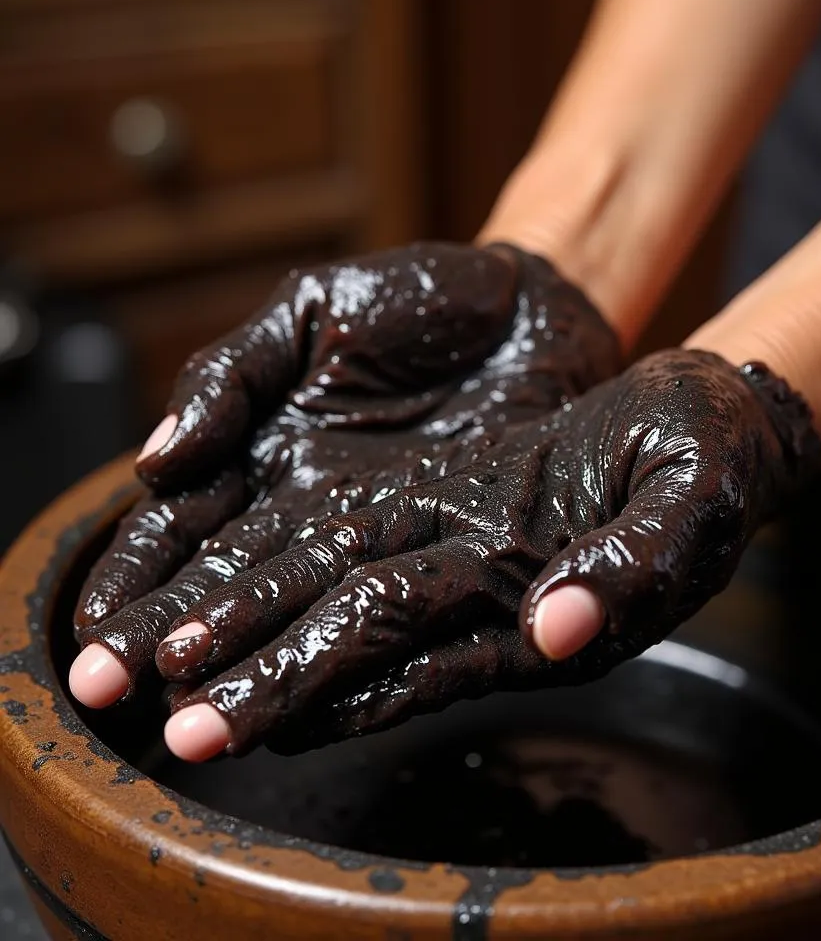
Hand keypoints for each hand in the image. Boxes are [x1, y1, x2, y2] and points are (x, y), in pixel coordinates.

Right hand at [68, 242, 619, 706]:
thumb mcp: (313, 309)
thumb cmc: (420, 298)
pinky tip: (313, 706)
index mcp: (268, 451)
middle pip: (227, 582)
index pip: (184, 525)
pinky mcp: (452, 554)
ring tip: (193, 714)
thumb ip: (235, 374)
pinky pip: (395, 610)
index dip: (137, 577)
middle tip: (110, 694)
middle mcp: (315, 509)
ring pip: (300, 609)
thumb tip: (156, 458)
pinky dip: (356, 661)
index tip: (93, 630)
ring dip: (245, 662)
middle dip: (165, 637)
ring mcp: (381, 537)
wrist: (534, 310)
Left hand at [161, 349, 820, 760]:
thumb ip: (636, 565)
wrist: (706, 419)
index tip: (224, 718)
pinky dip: (298, 565)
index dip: (310, 678)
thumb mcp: (696, 497)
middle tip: (160, 721)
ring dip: (255, 626)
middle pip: (344, 634)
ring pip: (337, 588)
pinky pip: (361, 536)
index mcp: (530, 595)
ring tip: (162, 663)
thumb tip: (557, 628)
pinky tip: (240, 589)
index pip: (399, 645)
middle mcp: (480, 587)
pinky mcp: (453, 496)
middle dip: (254, 678)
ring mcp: (460, 543)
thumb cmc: (710, 454)